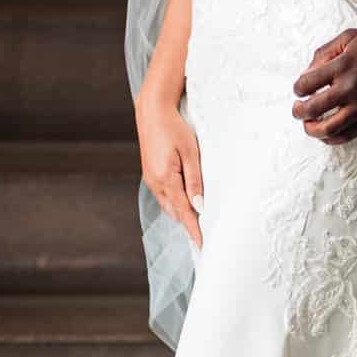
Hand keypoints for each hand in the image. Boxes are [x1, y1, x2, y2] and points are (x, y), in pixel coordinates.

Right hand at [135, 92, 203, 248]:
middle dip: (189, 225)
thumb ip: (195, 180)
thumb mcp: (190, 153)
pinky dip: (175, 203)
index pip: (184, 212)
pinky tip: (185, 203)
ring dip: (182, 214)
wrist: (152, 111)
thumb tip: (199, 205)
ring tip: (198, 224)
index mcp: (166, 179)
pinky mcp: (150, 174)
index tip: (203, 245)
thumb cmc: (174, 128)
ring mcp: (151, 179)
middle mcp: (155, 183)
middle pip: (175, 212)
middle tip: (205, 236)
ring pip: (169, 205)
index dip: (194, 230)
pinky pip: (164, 196)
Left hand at [292, 29, 356, 143]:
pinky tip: (325, 133)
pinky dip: (331, 138)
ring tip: (309, 124)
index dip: (298, 88)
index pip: (306, 84)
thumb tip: (307, 73)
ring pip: (328, 129)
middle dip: (299, 111)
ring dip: (312, 129)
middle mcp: (350, 89)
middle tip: (298, 109)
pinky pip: (347, 136)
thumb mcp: (348, 37)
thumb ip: (324, 53)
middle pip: (312, 109)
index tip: (300, 89)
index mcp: (342, 66)